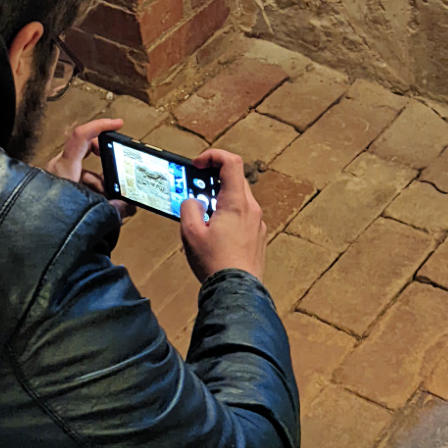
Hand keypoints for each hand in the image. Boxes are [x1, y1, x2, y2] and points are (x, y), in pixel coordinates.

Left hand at [46, 118, 135, 220]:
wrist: (35, 240)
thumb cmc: (54, 223)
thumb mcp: (91, 212)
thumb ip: (114, 207)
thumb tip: (127, 206)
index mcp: (64, 168)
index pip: (82, 135)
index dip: (100, 126)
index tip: (116, 124)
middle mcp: (57, 168)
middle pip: (86, 151)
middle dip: (105, 161)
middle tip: (116, 168)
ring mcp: (55, 177)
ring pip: (83, 170)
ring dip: (98, 182)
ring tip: (106, 200)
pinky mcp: (54, 187)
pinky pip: (76, 180)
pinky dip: (89, 189)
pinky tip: (96, 204)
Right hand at [180, 149, 266, 283]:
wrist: (236, 291)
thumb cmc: (215, 262)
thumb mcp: (190, 232)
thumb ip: (189, 208)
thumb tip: (193, 202)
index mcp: (237, 203)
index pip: (231, 162)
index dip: (213, 156)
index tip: (197, 165)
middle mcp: (252, 209)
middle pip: (236, 179)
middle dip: (213, 178)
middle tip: (195, 189)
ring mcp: (258, 223)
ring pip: (240, 198)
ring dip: (220, 198)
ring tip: (203, 214)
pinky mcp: (259, 237)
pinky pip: (244, 215)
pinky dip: (229, 213)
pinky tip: (216, 231)